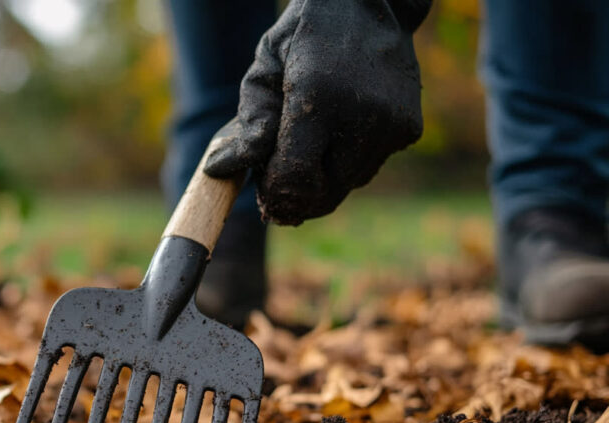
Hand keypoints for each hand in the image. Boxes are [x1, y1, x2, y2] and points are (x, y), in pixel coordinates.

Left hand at [204, 0, 430, 224]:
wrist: (372, 4)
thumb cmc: (305, 37)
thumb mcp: (265, 68)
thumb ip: (249, 123)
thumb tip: (220, 170)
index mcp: (318, 97)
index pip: (295, 178)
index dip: (275, 193)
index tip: (262, 189)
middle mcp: (361, 114)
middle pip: (323, 192)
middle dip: (296, 196)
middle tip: (277, 183)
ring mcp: (391, 125)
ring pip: (345, 185)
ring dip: (321, 181)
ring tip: (307, 150)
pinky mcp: (408, 130)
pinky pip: (367, 169)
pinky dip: (346, 165)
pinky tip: (336, 136)